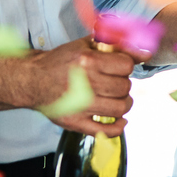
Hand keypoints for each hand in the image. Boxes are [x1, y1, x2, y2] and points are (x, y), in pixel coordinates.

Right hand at [0, 37, 134, 136]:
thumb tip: (144, 53)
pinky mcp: (76, 123)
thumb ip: (113, 45)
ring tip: (116, 97)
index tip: (119, 66)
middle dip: (123, 83)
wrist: (32, 80)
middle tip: (114, 81)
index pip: (126, 65)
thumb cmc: (59, 62)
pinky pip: (106, 131)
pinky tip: (119, 119)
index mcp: (88, 61)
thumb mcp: (84, 45)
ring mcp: (81, 106)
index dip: (126, 65)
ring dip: (124, 102)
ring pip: (121, 108)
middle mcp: (86, 84)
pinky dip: (118, 126)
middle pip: (124, 87)